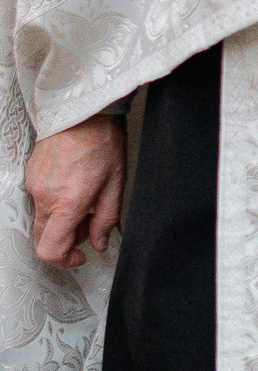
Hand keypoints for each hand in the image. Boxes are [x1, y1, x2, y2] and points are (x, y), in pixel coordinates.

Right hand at [25, 115, 122, 268]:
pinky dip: (54, 205)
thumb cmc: (103, 141)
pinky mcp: (29, 176)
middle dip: (66, 240)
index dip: (65, 260)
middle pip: (43, 239)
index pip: (50, 250)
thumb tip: (98, 244)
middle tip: (89, 225)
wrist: (82, 111)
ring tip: (85, 201)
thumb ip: (106, 218)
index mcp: (67, 203)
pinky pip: (38, 202)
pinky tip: (73, 187)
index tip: (80, 255)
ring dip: (61, 221)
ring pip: (41, 221)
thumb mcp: (116, 182)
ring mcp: (33, 186)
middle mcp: (44, 198)